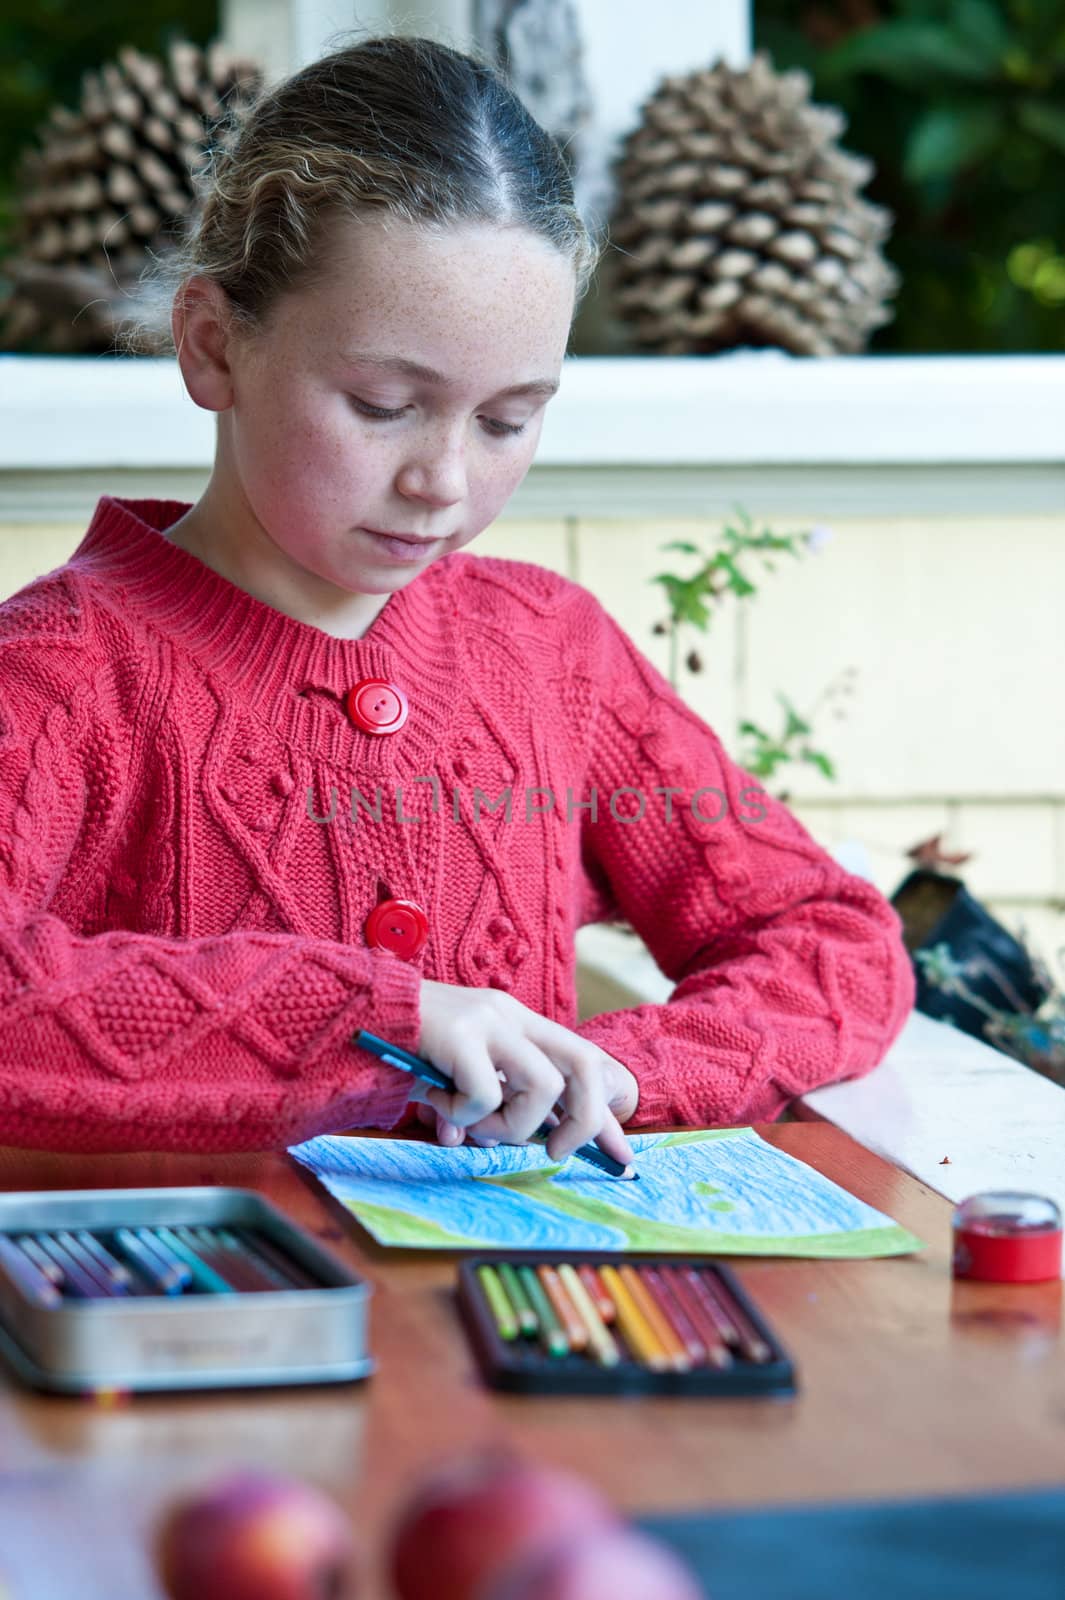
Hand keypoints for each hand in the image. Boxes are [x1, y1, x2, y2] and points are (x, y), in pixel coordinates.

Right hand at [409, 979, 638, 1167]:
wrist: (352, 1010)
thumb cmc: (401, 1047)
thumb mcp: (455, 1077)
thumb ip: (482, 1107)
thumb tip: (490, 1144)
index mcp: (517, 1023)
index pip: (583, 1064)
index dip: (604, 1114)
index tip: (621, 1156)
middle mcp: (511, 1016)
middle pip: (583, 1065)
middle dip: (583, 1119)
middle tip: (554, 1152)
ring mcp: (488, 1022)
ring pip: (542, 1087)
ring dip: (511, 1125)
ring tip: (471, 1126)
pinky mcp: (460, 1035)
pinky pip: (486, 1096)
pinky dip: (465, 1116)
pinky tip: (437, 1105)